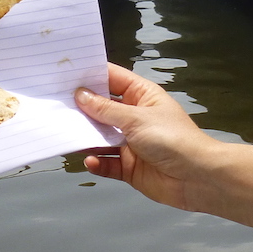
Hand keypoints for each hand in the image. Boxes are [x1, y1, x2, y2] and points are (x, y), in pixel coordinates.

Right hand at [75, 63, 220, 210]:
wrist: (196, 178)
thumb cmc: (174, 140)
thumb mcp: (136, 118)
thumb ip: (106, 110)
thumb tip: (81, 96)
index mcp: (141, 96)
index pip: (112, 79)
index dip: (91, 76)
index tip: (65, 73)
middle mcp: (134, 117)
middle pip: (101, 109)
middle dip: (81, 109)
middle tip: (56, 105)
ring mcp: (130, 143)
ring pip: (100, 137)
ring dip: (85, 137)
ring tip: (66, 134)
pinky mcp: (128, 166)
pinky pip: (106, 163)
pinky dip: (97, 162)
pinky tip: (91, 161)